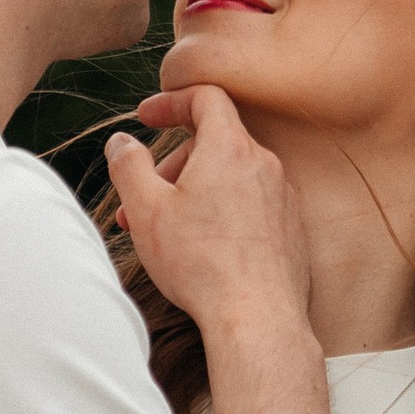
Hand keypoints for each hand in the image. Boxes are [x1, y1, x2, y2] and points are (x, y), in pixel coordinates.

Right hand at [104, 82, 310, 339]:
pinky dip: (222, 211)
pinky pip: (251, 204)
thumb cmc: (200, 262)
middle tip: (142, 199)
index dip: (172, 100)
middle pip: (214, 142)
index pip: (206, 97)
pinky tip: (202, 247)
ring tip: (165, 230)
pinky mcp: (291, 228)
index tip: (146, 117)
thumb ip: (129, 165)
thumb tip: (123, 142)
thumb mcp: (147, 209)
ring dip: (194, 191)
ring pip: (231, 176)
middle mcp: (264, 164)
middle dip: (172, 163)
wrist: (257, 316)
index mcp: (230, 147)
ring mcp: (283, 196)